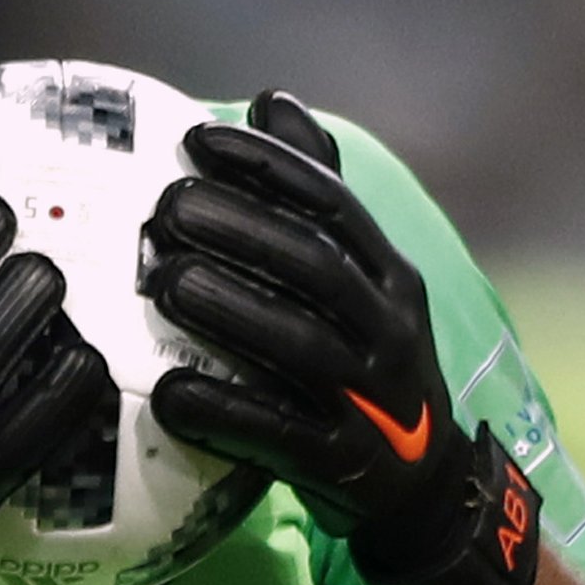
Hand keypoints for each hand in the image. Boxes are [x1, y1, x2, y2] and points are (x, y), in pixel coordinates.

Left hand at [141, 91, 540, 584]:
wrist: (422, 484)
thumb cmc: (360, 359)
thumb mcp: (356, 275)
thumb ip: (316, 192)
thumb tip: (274, 99)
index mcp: (388, 274)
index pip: (331, 203)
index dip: (266, 167)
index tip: (195, 140)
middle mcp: (387, 327)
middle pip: (315, 267)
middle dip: (240, 230)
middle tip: (164, 208)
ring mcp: (370, 396)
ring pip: (301, 346)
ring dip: (229, 310)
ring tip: (162, 282)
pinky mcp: (343, 462)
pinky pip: (282, 436)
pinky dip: (226, 413)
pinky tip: (170, 394)